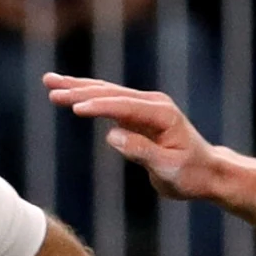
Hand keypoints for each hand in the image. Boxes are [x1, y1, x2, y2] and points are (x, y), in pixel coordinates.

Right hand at [44, 76, 225, 202]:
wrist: (206, 172)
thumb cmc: (190, 174)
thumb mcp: (167, 169)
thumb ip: (141, 151)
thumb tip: (112, 135)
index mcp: (162, 115)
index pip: (124, 106)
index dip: (99, 106)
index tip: (74, 108)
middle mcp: (153, 104)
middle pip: (110, 93)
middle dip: (79, 90)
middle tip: (51, 88)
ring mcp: (145, 106)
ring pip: (106, 92)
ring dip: (77, 87)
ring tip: (49, 81)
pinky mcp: (137, 113)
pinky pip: (108, 101)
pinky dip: (87, 95)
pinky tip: (69, 90)